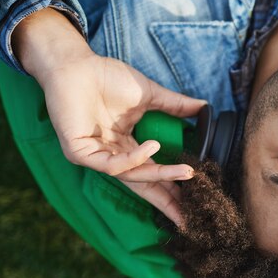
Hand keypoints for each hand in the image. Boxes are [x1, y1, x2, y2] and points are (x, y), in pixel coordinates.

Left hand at [12, 8, 205, 224]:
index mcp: (126, 146)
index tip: (195, 199)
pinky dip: (133, 160)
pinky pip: (111, 165)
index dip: (172, 187)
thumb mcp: (149, 95)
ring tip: (185, 171)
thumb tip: (203, 107)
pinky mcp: (79, 152)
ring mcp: (95, 156)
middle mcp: (111, 156)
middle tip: (189, 213)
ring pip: (131, 176)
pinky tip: (152, 147)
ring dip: (160, 176)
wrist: (75, 64)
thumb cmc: (106, 77)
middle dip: (167, 200)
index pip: (151, 173)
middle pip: (142, 185)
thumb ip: (175, 106)